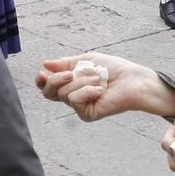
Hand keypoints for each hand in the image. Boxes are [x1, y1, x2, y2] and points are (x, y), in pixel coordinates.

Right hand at [37, 53, 174, 122]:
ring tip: (98, 79)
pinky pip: (75, 100)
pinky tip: (100, 90)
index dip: (41, 81)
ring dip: (81, 81)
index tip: (42, 72)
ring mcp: (80, 106)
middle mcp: (73, 96)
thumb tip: (45, 63)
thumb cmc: (114, 70)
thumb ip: (66, 63)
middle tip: (69, 73)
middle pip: (48, 93)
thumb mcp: (87, 60)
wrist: (133, 80)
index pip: (48, 86)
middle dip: (55, 80)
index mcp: (72, 83)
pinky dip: (86, 90)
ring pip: (63, 93)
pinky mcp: (87, 114)